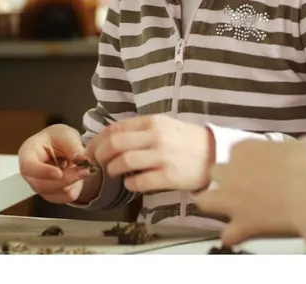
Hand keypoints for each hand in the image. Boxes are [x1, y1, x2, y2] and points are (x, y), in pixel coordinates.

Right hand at [18, 124, 94, 203]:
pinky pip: (63, 198)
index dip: (43, 172)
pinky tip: (75, 175)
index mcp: (28, 152)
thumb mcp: (67, 135)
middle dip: (65, 179)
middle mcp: (30, 172)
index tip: (59, 173)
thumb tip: (81, 159)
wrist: (63, 146)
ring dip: (72, 183)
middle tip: (83, 170)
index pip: (28, 167)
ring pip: (54, 193)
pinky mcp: (50, 194)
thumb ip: (73, 147)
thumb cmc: (58, 138)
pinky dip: (74, 188)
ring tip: (81, 168)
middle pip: (41, 185)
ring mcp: (38, 185)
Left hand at [85, 115, 213, 192]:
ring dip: (112, 170)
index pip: (115, 128)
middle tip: (98, 163)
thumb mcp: (165, 126)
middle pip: (114, 144)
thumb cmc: (187, 141)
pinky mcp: (167, 176)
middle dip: (99, 155)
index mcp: (153, 122)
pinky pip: (137, 182)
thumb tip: (110, 138)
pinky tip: (133, 182)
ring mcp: (161, 157)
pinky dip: (129, 184)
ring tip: (115, 173)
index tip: (90, 150)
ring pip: (122, 163)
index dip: (97, 140)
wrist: (215, 155)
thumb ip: (140, 129)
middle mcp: (155, 137)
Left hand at [195, 136, 305, 246]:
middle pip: (216, 172)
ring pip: (205, 201)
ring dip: (216, 206)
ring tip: (232, 212)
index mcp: (246, 148)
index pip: (237, 151)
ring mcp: (231, 199)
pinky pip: (227, 235)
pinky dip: (234, 237)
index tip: (261, 167)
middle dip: (227, 180)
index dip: (248, 161)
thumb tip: (299, 151)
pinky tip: (245, 236)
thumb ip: (293, 148)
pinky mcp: (239, 225)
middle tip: (246, 188)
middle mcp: (231, 171)